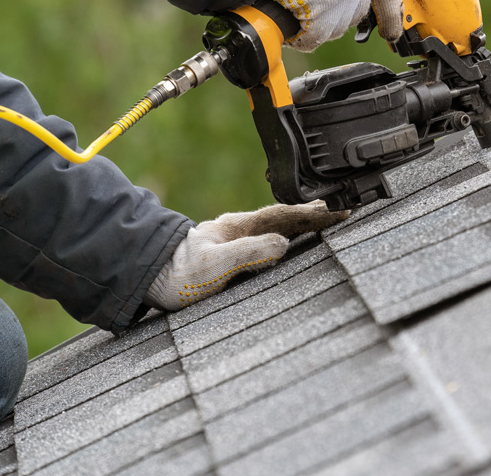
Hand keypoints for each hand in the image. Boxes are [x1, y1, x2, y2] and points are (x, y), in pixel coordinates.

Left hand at [144, 201, 348, 309]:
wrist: (147, 278)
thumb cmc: (176, 275)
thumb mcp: (214, 265)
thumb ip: (248, 253)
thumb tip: (283, 244)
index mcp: (239, 227)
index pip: (285, 216)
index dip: (314, 215)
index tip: (339, 212)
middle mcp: (239, 229)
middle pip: (285, 218)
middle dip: (315, 215)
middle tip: (343, 211)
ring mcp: (235, 240)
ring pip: (278, 227)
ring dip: (303, 225)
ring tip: (326, 222)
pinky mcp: (231, 254)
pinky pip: (268, 240)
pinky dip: (288, 236)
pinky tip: (293, 242)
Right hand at [266, 0, 403, 51]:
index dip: (390, 13)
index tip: (392, 31)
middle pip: (354, 12)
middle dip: (332, 14)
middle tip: (308, 3)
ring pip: (334, 28)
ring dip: (312, 23)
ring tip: (290, 0)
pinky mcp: (324, 15)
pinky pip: (313, 38)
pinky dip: (298, 34)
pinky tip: (286, 16)